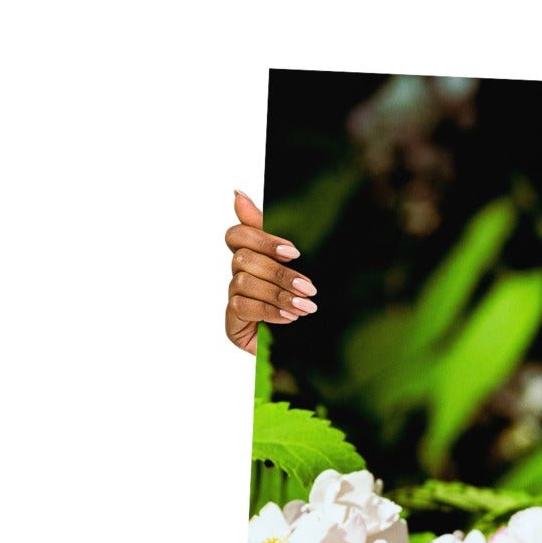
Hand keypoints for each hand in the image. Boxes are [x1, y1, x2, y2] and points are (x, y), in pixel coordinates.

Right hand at [224, 189, 317, 355]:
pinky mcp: (231, 323)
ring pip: (244, 282)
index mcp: (251, 258)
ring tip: (306, 307)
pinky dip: (270, 311)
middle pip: (243, 259)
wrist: (298, 349)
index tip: (294, 252)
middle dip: (279, 273)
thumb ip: (270, 235)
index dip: (262, 239)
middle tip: (310, 288)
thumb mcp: (292, 269)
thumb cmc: (294, 304)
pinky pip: (243, 307)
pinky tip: (289, 318)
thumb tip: (237, 193)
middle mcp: (237, 276)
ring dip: (279, 294)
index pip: (237, 235)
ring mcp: (232, 299)